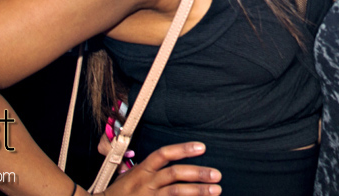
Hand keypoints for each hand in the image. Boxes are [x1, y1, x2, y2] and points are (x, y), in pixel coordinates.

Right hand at [98, 142, 221, 194]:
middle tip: (217, 175)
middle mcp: (145, 183)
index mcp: (142, 170)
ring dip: (198, 191)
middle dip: (198, 173)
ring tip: (216, 190)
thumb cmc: (121, 193)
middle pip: (174, 174)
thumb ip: (151, 168)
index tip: (202, 147)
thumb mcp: (132, 175)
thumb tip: (173, 160)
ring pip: (176, 192)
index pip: (163, 154)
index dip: (182, 149)